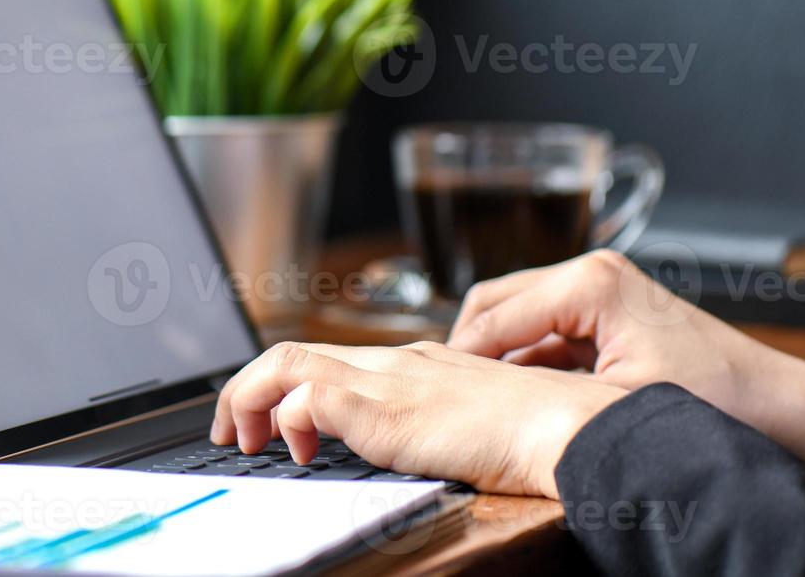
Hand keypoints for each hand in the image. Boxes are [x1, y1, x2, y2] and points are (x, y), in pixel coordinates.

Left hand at [210, 340, 626, 497]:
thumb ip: (439, 425)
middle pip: (293, 351)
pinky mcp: (387, 408)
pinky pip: (311, 396)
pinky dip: (288, 418)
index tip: (266, 418)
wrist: (570, 426)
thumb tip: (415, 444)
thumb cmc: (539, 434)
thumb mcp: (475, 424)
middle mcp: (395, 362)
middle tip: (234, 431)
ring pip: (287, 363)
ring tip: (244, 440)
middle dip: (246, 388)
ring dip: (250, 398)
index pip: (330, 356)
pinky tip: (297, 452)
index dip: (283, 382)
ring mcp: (389, 379)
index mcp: (414, 364)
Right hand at [447, 250, 804, 480]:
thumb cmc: (716, 400)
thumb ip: (538, 388)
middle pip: (495, 301)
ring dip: (495, 352)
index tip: (434, 390)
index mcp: (589, 281)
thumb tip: (479, 394)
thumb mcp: (614, 401)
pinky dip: (524, 357)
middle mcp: (590, 272)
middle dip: (468, 346)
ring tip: (476, 395)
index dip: (461, 356)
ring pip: (515, 313)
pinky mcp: (607, 310)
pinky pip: (544, 329)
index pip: (495, 314)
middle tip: (447, 390)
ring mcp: (599, 287)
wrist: (782, 409)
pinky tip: (517, 393)